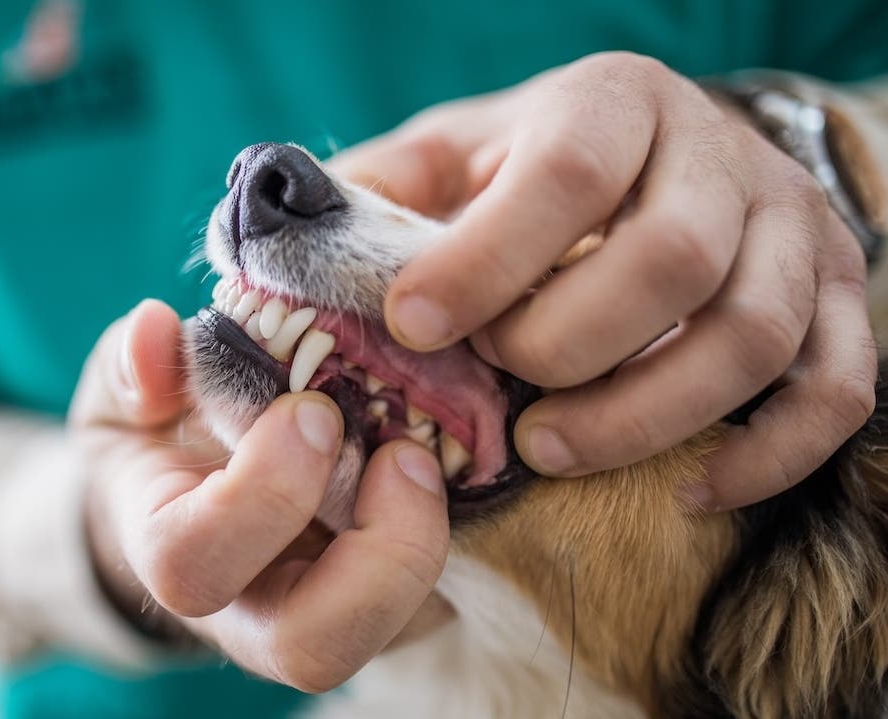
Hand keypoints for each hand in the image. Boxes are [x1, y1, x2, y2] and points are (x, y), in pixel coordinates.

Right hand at [71, 300, 452, 691]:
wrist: (194, 489)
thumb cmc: (161, 435)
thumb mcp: (129, 390)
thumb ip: (133, 364)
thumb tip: (155, 332)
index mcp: (173, 552)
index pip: (195, 565)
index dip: (261, 495)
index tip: (312, 409)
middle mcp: (250, 611)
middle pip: (311, 650)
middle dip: (373, 554)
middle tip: (402, 452)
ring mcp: (325, 617)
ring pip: (391, 636)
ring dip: (426, 546)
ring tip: (428, 456)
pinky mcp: (391, 605)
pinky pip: (441, 600)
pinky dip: (463, 534)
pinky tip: (460, 460)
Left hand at [331, 52, 875, 510]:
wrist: (657, 160)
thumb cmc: (527, 173)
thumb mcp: (445, 159)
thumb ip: (372, 195)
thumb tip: (274, 247)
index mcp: (611, 104)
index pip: (567, 172)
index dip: (488, 258)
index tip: (415, 324)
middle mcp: (716, 156)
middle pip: (671, 259)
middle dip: (568, 344)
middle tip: (498, 387)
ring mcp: (793, 230)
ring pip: (755, 334)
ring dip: (647, 413)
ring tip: (553, 450)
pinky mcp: (836, 304)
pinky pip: (836, 392)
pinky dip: (767, 456)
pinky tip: (685, 491)